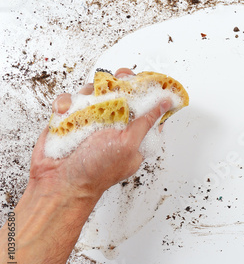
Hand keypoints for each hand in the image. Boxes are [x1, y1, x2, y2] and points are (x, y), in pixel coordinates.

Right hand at [29, 68, 171, 200]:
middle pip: (121, 91)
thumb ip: (146, 122)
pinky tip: (66, 115)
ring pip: (95, 91)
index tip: (143, 79)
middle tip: (116, 82)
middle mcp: (114, 124)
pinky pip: (70, 100)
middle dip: (118, 82)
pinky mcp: (70, 118)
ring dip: (89, 94)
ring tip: (85, 108)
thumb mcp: (129, 145)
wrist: (60, 184)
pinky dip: (66, 104)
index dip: (146, 90)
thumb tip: (164, 104)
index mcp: (134, 133)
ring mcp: (92, 119)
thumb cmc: (96, 171)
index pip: (146, 106)